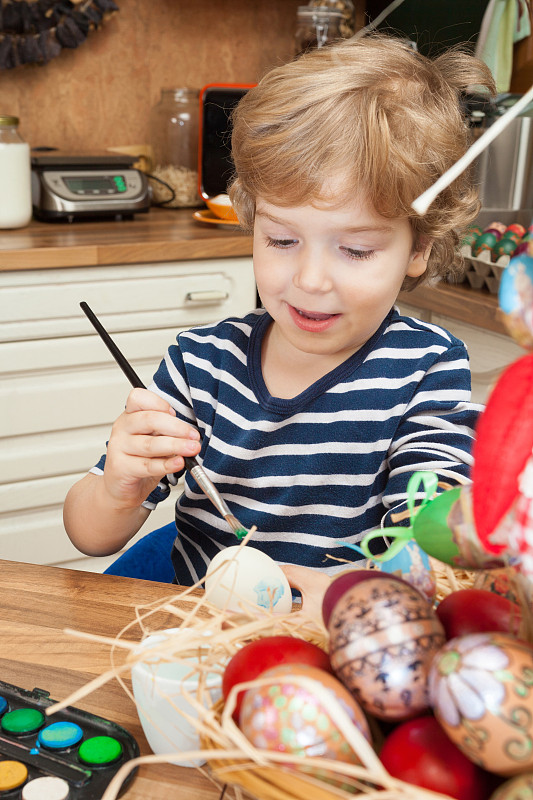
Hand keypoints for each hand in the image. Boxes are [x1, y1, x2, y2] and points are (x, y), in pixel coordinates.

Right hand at [102, 388, 201, 508]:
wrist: (121, 488)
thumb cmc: (140, 460)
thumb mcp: (155, 440)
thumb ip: (168, 432)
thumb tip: (190, 433)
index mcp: (130, 416)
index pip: (138, 398)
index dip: (159, 403)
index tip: (175, 413)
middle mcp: (122, 428)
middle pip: (149, 419)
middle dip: (177, 427)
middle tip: (194, 436)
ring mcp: (118, 448)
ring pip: (150, 444)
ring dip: (176, 445)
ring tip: (192, 449)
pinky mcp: (120, 467)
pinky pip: (147, 465)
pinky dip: (167, 465)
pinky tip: (179, 463)